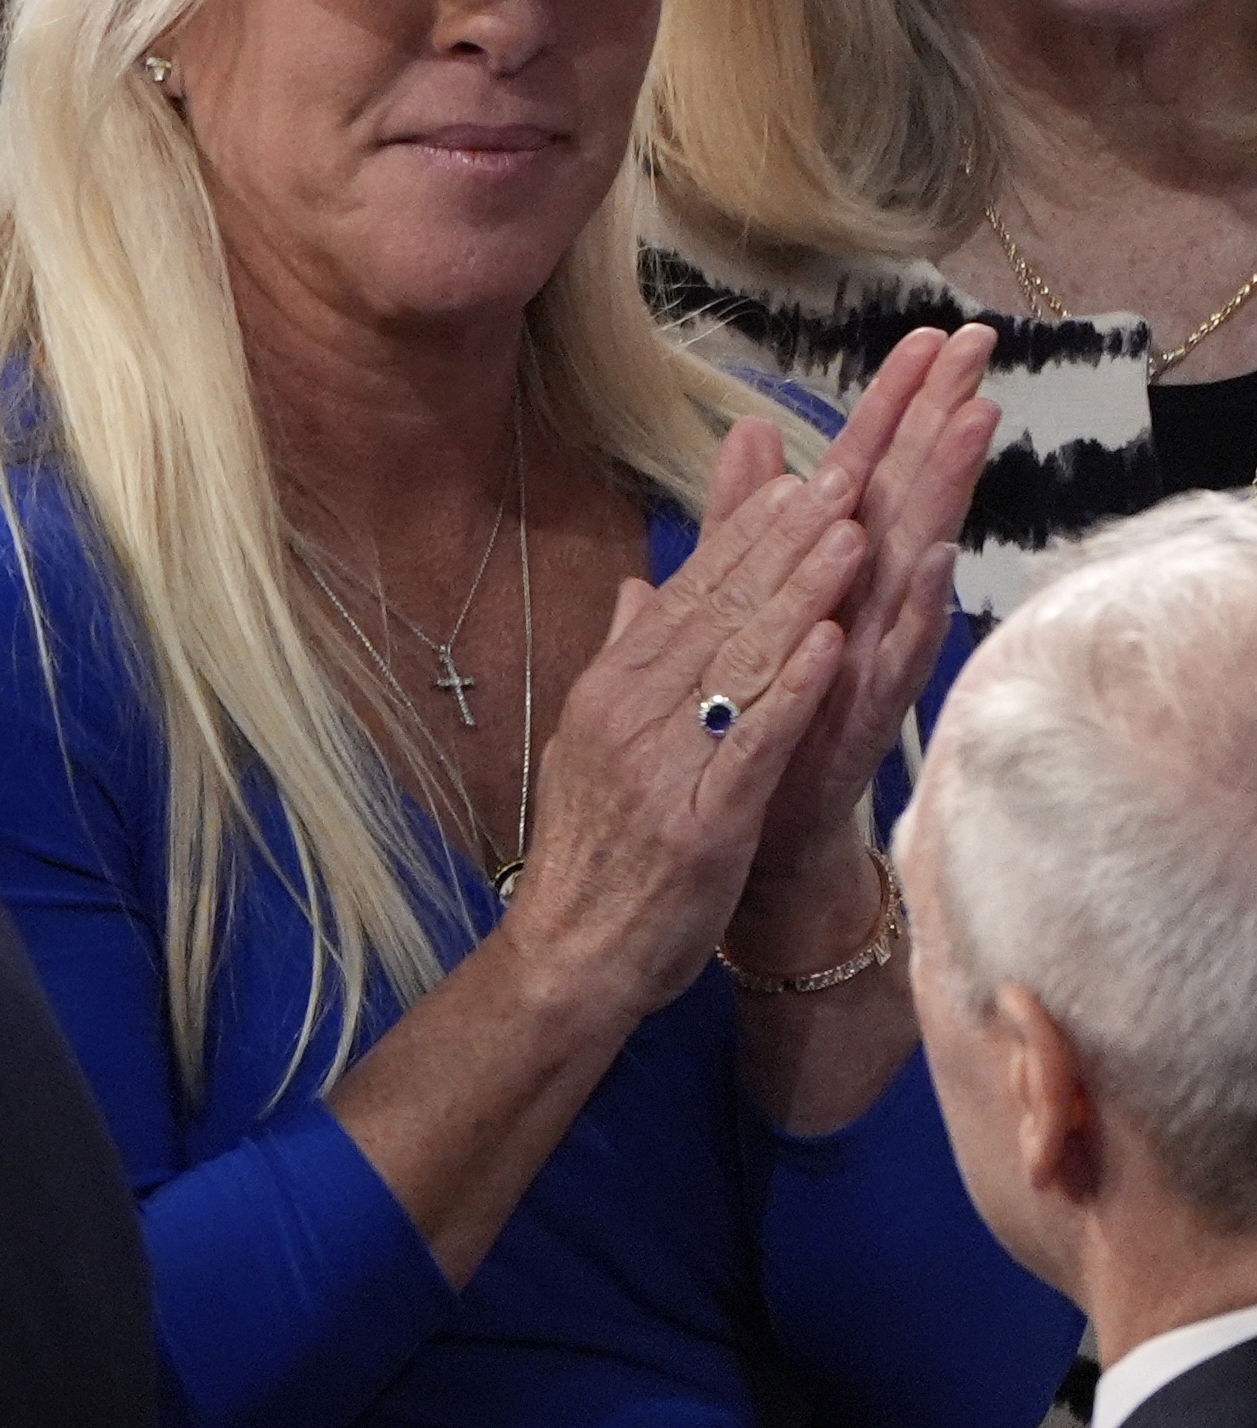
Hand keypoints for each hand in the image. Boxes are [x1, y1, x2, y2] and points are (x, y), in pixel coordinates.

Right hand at [494, 435, 870, 1033]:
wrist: (572, 955)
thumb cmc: (596, 854)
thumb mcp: (597, 742)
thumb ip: (625, 658)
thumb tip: (643, 586)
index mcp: (611, 690)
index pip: (690, 594)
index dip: (750, 533)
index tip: (805, 474)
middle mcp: (629, 714)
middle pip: (719, 611)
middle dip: (786, 540)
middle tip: (848, 472)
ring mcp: (661, 764)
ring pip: (740, 662)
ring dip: (800, 595)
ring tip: (856, 534)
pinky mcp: (699, 819)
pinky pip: (753, 743)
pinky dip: (793, 691)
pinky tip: (835, 645)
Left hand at [736, 324, 996, 904]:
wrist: (756, 831)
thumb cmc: (761, 714)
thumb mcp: (745, 601)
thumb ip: (744, 523)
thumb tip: (749, 432)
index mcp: (835, 577)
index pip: (871, 474)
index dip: (899, 405)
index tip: (935, 333)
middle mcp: (864, 608)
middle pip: (907, 497)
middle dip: (941, 420)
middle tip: (978, 346)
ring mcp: (870, 659)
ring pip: (914, 563)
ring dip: (943, 494)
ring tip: (972, 424)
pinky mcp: (861, 714)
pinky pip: (893, 657)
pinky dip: (913, 610)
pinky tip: (931, 561)